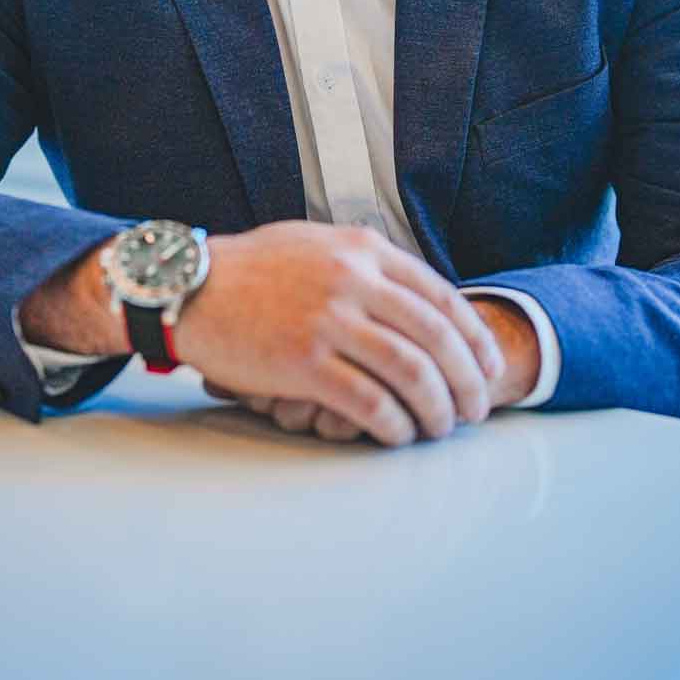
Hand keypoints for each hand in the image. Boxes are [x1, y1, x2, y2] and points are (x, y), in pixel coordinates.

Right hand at [172, 221, 505, 447]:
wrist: (191, 287)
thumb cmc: (252, 269)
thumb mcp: (317, 244)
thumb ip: (365, 263)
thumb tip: (413, 294)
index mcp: (361, 250)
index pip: (439, 295)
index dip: (473, 336)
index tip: (488, 364)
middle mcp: (353, 280)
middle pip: (435, 336)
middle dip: (467, 379)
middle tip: (476, 409)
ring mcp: (329, 320)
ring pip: (410, 371)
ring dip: (436, 408)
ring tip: (441, 428)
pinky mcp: (303, 361)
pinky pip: (367, 401)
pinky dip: (392, 424)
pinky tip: (398, 435)